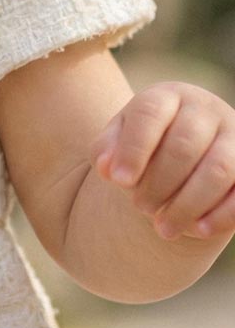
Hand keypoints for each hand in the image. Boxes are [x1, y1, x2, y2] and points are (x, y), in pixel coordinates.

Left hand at [90, 81, 234, 242]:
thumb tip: (106, 167)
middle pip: (184, 145)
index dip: (134, 149)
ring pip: (219, 168)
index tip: (119, 182)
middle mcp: (205, 109)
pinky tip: (198, 230)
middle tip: (140, 207)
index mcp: (167, 97)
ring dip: (188, 204)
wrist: (179, 161)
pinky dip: (223, 214)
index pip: (150, 113)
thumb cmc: (141, 152)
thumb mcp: (115, 146)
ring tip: (163, 228)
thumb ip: (105, 152)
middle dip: (158, 183)